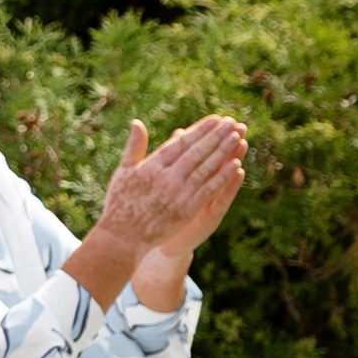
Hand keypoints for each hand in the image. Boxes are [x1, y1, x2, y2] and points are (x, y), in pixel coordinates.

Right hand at [93, 117, 247, 257]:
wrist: (122, 238)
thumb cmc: (120, 203)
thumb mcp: (123, 171)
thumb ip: (134, 147)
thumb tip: (137, 122)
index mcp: (151, 166)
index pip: (181, 143)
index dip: (200, 130)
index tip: (215, 120)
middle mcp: (166, 178)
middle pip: (197, 152)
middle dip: (216, 136)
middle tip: (232, 123)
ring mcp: (178, 194)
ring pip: (206, 168)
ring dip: (223, 152)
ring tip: (237, 137)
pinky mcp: (187, 210)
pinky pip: (209, 190)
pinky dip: (222, 177)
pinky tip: (236, 165)